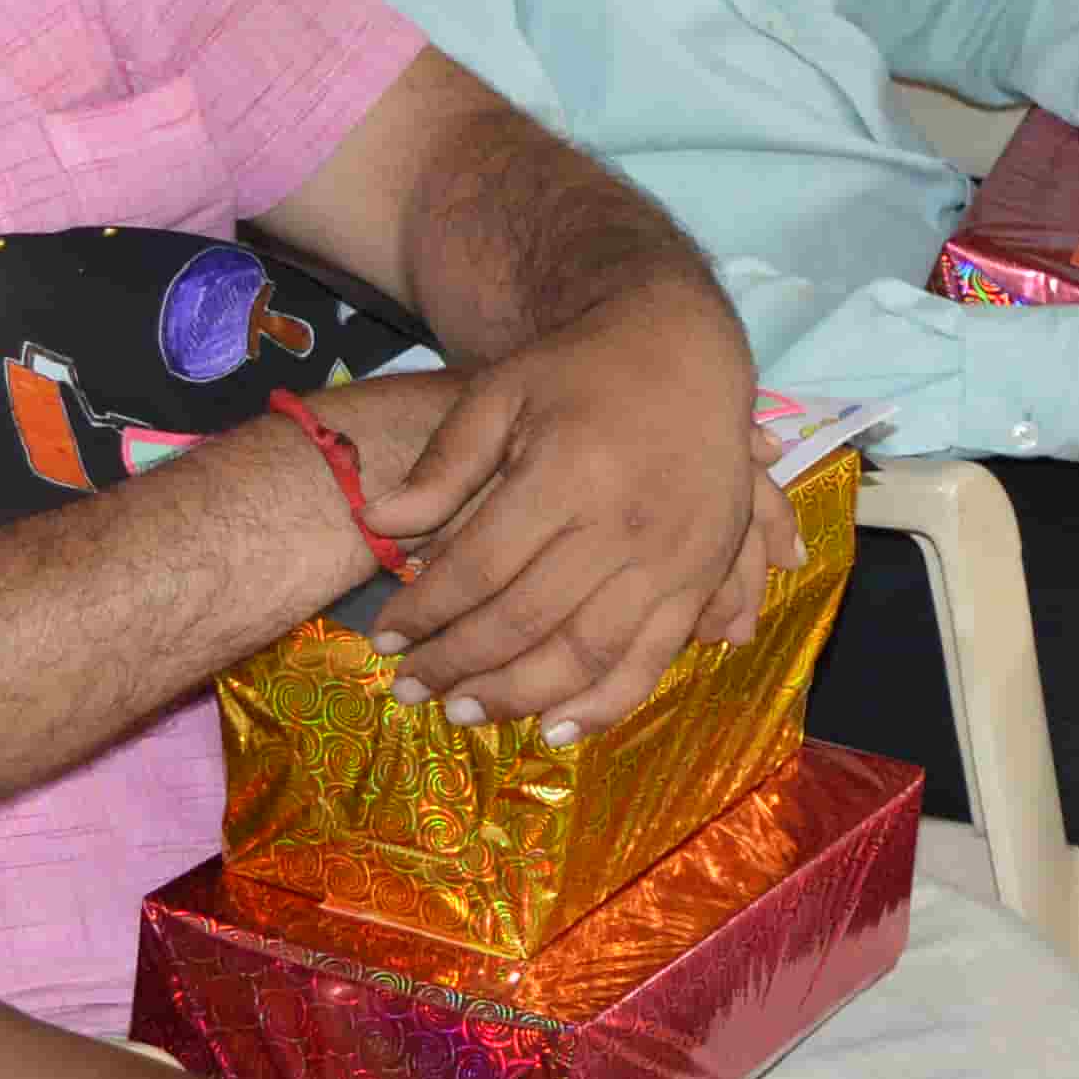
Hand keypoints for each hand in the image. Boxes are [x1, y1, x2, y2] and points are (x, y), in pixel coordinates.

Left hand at [358, 286, 769, 737]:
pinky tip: (557, 730)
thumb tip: (377, 524)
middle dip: (457, 663)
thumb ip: (444, 462)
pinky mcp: (701, 578)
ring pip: (586, 654)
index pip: (479, 567)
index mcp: (567, 473)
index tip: (383, 638)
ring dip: (519, 696)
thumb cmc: (581, 368)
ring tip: (465, 712)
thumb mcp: (502, 390)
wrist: (688, 348)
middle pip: (525, 620)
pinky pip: (653, 660)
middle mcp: (622, 524)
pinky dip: (606, 705)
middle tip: (410, 691)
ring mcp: (670, 558)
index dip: (425, 610)